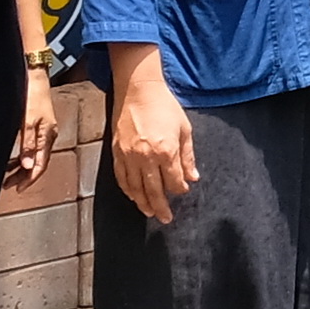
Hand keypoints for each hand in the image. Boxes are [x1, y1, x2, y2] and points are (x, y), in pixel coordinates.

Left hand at [2, 66, 57, 195]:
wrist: (35, 77)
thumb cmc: (32, 96)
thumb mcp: (27, 121)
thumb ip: (27, 144)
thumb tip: (27, 165)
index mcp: (48, 137)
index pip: (40, 165)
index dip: (29, 179)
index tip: (18, 189)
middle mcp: (48, 136)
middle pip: (37, 163)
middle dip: (23, 176)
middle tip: (8, 186)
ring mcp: (45, 131)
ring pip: (34, 156)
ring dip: (21, 167)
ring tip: (7, 176)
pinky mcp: (39, 126)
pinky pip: (31, 148)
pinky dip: (22, 156)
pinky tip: (12, 160)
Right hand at [107, 81, 196, 227]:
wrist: (138, 90)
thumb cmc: (165, 107)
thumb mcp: (184, 129)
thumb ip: (188, 156)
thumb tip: (193, 178)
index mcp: (166, 151)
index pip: (173, 181)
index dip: (180, 189)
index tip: (183, 190)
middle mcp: (146, 157)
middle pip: (154, 191)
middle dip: (161, 207)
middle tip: (166, 219)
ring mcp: (129, 156)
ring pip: (135, 188)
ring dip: (143, 203)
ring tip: (150, 212)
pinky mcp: (116, 152)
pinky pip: (121, 178)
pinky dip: (128, 190)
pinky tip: (133, 196)